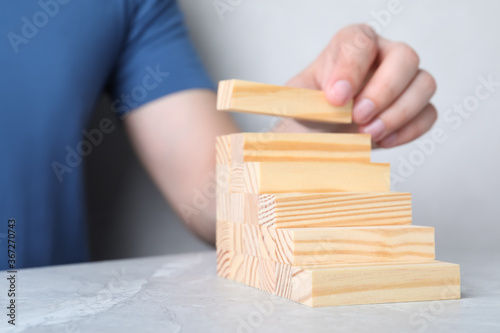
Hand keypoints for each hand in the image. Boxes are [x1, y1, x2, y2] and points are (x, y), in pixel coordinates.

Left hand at [286, 24, 436, 147]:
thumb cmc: (309, 113)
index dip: (350, 70)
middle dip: (383, 91)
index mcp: (352, 44)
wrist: (318, 137)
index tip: (336, 98)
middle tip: (357, 117)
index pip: (360, 43)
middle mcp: (383, 55)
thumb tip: (333, 101)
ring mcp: (404, 81)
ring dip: (398, 113)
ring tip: (368, 133)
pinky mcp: (416, 109)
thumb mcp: (297, 103)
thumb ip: (308, 99)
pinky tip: (383, 141)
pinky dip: (408, 130)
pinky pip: (428, 114)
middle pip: (404, 58)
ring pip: (424, 84)